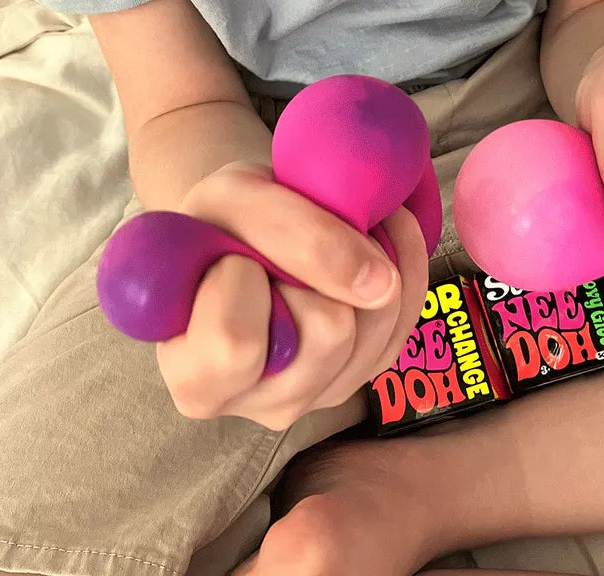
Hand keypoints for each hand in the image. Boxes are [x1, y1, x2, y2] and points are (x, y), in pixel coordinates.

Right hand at [155, 161, 428, 429]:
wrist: (245, 229)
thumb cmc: (222, 220)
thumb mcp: (232, 199)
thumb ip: (292, 233)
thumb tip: (378, 285)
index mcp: (196, 377)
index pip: (235, 342)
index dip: (241, 275)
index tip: (230, 253)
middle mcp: (259, 403)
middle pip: (327, 332)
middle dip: (313, 266)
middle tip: (284, 245)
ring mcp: (319, 392)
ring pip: (375, 323)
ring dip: (363, 257)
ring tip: (327, 232)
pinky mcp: (367, 371)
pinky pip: (408, 316)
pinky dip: (400, 261)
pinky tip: (370, 237)